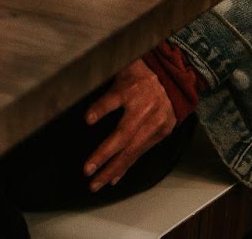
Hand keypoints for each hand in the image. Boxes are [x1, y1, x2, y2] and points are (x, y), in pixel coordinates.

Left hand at [83, 58, 175, 191]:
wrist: (173, 79)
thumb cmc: (139, 73)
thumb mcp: (119, 69)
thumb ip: (103, 84)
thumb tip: (78, 97)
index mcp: (131, 89)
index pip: (113, 100)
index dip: (100, 109)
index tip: (87, 120)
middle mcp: (144, 109)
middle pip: (123, 135)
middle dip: (104, 155)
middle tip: (87, 171)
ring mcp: (154, 124)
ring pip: (132, 150)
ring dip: (113, 168)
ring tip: (97, 183)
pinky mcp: (161, 133)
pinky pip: (141, 152)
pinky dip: (126, 166)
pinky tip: (114, 178)